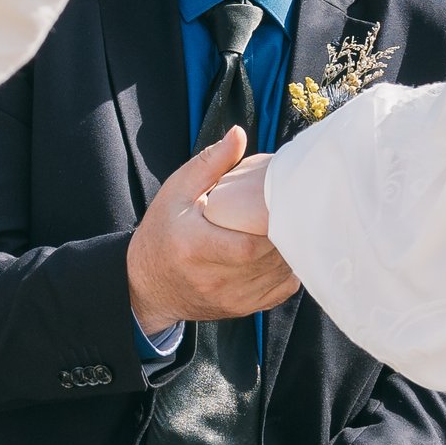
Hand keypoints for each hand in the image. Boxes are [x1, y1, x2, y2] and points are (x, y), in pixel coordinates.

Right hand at [125, 127, 300, 338]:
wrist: (145, 285)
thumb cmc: (161, 233)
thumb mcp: (176, 192)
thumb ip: (210, 164)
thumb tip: (238, 134)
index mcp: (195, 247)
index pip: (248, 246)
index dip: (274, 228)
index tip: (284, 204)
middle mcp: (213, 279)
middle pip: (269, 261)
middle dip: (289, 235)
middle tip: (300, 209)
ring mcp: (230, 299)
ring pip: (279, 277)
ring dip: (292, 252)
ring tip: (296, 226)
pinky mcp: (240, 309)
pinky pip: (280, 292)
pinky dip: (289, 271)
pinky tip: (284, 251)